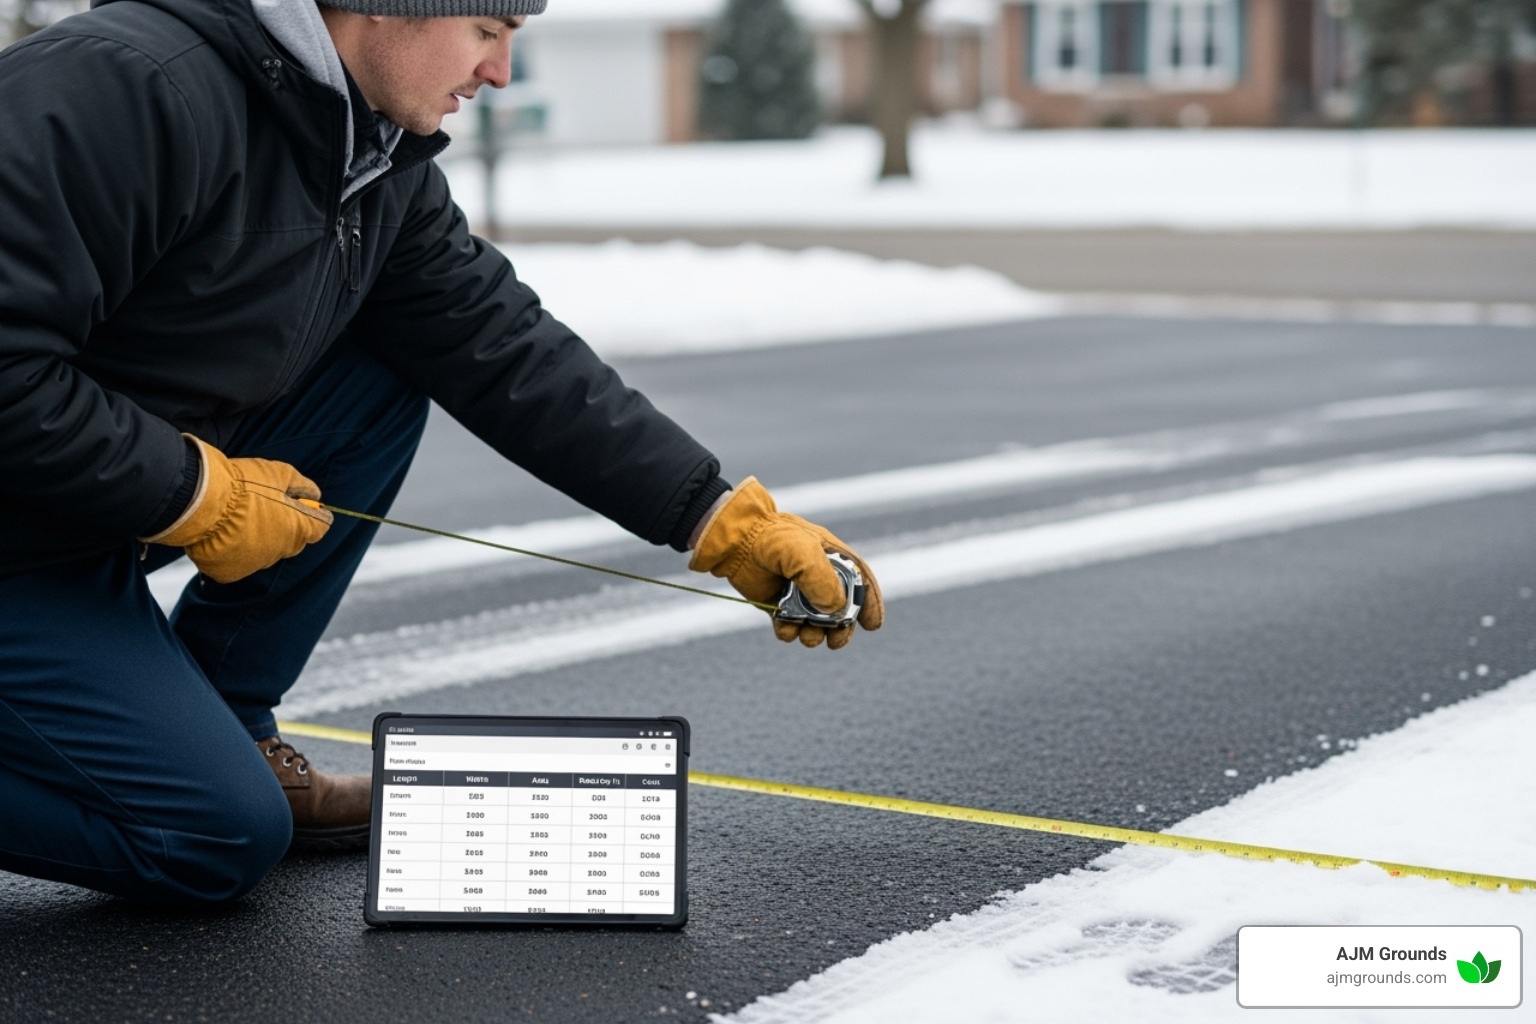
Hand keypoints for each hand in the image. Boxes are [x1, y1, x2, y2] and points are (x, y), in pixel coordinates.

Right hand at [142, 435, 332, 583]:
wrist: (200, 502)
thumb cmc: (242, 485)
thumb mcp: (279, 473)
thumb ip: (302, 486)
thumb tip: (315, 496)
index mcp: (298, 528)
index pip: (320, 527)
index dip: (315, 515)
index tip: (305, 507)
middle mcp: (282, 550)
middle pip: (293, 540)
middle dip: (286, 526)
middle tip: (266, 507)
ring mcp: (256, 563)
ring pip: (265, 551)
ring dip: (260, 538)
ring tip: (239, 518)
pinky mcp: (231, 572)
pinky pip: (238, 561)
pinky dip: (235, 550)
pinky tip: (223, 533)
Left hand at [689, 477, 882, 648]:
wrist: (735, 541)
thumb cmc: (773, 540)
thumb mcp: (804, 554)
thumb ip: (823, 582)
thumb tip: (835, 611)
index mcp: (832, 557)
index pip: (861, 581)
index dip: (871, 603)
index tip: (873, 625)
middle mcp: (818, 576)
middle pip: (840, 610)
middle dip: (842, 630)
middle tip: (836, 641)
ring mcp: (797, 591)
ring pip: (816, 623)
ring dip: (815, 635)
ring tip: (807, 634)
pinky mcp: (777, 604)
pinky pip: (790, 626)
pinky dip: (790, 633)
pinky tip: (786, 629)